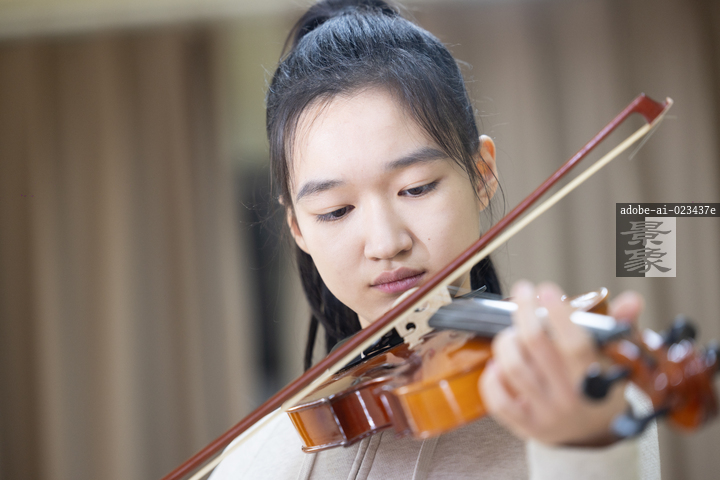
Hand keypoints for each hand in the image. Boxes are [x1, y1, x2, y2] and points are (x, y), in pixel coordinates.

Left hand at [479, 281, 643, 445]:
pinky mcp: (526, 426)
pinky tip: (498, 364)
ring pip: (513, 366)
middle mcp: (570, 398)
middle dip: (525, 311)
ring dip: (506, 340)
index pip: (574, 343)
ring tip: (511, 332)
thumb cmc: (602, 387)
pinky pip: (498, 400)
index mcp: (594, 380)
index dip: (558, 313)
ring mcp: (546, 414)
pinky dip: (492, 377)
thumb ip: (620, 326)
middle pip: (535, 345)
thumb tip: (632, 300)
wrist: (595, 435)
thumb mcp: (617, 360)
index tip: (546, 289)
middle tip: (523, 292)